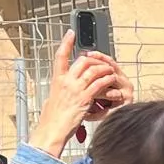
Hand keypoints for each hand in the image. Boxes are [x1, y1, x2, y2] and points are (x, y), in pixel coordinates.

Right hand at [28, 31, 133, 153]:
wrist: (52, 130)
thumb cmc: (52, 119)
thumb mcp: (52, 99)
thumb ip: (59, 90)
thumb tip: (62, 87)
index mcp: (57, 80)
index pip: (60, 56)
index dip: (66, 43)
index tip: (71, 33)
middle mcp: (66, 81)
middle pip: (82, 61)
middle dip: (94, 59)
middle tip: (101, 62)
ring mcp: (75, 89)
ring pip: (93, 70)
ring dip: (104, 68)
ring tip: (110, 70)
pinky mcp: (85, 98)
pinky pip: (99, 84)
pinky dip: (107, 80)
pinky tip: (111, 80)